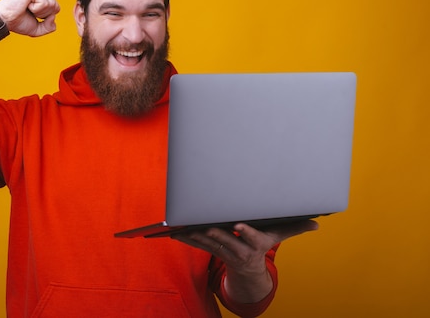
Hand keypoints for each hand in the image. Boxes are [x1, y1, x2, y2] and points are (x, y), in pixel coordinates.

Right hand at [0, 0, 60, 37]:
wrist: (3, 20)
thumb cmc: (17, 21)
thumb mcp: (38, 28)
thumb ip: (50, 26)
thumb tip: (53, 17)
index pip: (56, 8)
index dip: (45, 17)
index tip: (31, 14)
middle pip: (55, 6)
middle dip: (43, 15)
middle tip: (28, 11)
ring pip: (51, 5)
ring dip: (39, 12)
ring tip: (26, 8)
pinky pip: (45, 3)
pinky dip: (36, 9)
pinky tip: (26, 5)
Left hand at [171, 220, 318, 302]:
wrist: (249, 268)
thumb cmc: (263, 244)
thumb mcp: (279, 236)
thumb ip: (295, 228)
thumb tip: (317, 225)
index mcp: (257, 244)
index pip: (251, 238)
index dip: (245, 232)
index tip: (238, 225)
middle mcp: (241, 250)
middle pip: (227, 241)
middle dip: (216, 233)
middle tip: (206, 225)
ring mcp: (226, 253)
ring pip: (210, 244)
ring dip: (197, 236)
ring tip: (186, 227)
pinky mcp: (213, 252)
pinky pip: (199, 246)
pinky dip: (188, 239)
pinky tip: (176, 232)